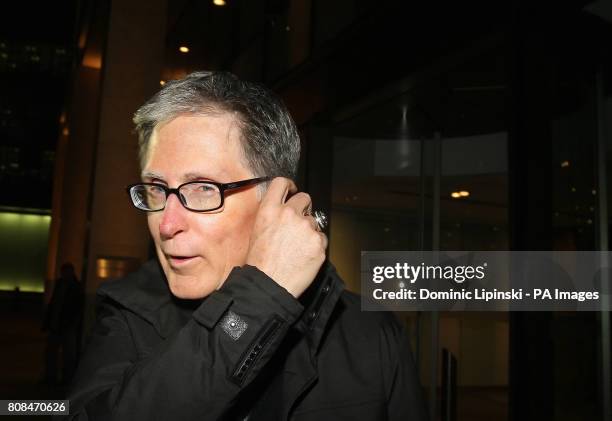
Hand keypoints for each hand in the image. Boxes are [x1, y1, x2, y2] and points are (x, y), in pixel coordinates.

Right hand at [246, 177, 327, 297]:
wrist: (268, 284)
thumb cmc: (259, 263)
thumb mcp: (257, 231)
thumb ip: (271, 215)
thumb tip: (282, 210)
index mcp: (269, 210)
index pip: (281, 183)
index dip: (290, 185)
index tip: (293, 190)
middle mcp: (289, 214)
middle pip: (304, 198)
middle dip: (303, 208)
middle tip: (299, 222)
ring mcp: (306, 227)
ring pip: (314, 221)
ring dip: (309, 230)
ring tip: (297, 247)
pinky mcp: (318, 242)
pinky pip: (322, 238)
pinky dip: (316, 245)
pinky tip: (304, 255)